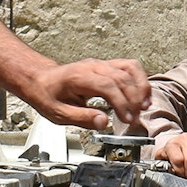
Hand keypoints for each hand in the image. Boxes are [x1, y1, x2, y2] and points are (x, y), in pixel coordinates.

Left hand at [26, 59, 149, 128]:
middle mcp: (93, 66)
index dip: (120, 102)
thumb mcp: (58, 113)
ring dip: (141, 87)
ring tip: (144, 106)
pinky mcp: (108, 66)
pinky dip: (140, 80)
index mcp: (79, 77)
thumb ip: (82, 118)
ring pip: (130, 68)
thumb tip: (103, 122)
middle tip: (134, 119)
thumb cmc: (48, 95)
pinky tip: (143, 95)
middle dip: (133, 99)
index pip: (107, 85)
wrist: (42, 79)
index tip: (126, 118)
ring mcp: (101, 64)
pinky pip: (130, 67)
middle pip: (122, 77)